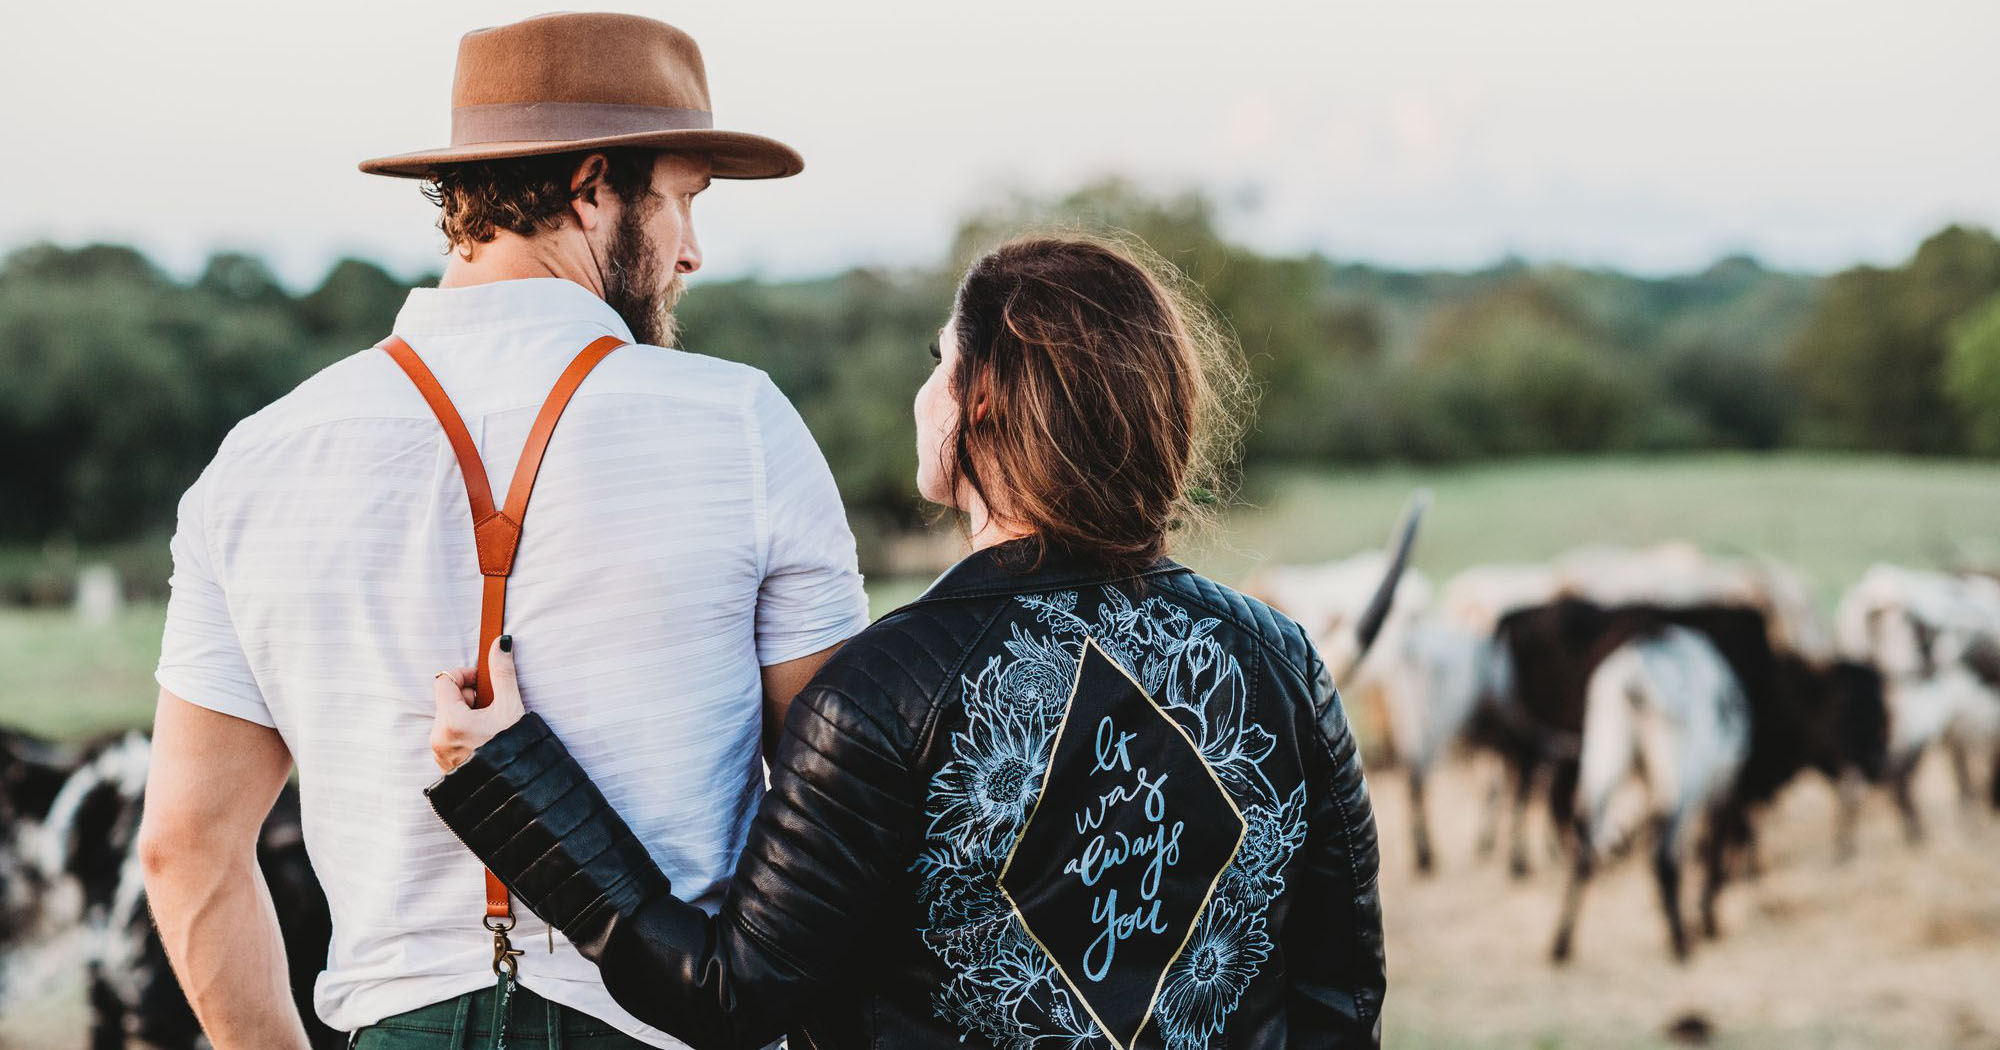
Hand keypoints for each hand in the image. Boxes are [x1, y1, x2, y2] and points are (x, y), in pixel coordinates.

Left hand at [430, 635, 525, 771]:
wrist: (517, 790)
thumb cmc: (515, 750)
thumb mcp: (511, 707)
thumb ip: (503, 673)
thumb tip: (500, 643)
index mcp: (450, 721)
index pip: (444, 680)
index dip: (465, 676)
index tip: (484, 683)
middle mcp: (438, 738)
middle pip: (447, 700)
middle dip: (470, 698)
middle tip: (493, 708)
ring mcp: (440, 753)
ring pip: (449, 719)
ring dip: (468, 715)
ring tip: (492, 727)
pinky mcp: (444, 766)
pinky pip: (449, 737)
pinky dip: (465, 733)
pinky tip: (485, 741)